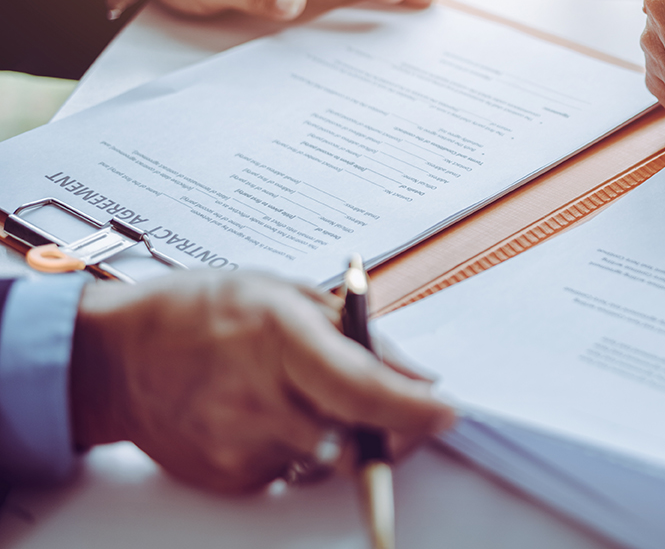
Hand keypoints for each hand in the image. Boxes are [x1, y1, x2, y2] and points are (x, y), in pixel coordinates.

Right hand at [70, 271, 452, 492]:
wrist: (112, 358)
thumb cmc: (202, 311)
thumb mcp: (285, 293)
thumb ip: (358, 335)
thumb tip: (417, 377)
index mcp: (277, 337)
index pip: (362, 388)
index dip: (412, 408)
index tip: (446, 412)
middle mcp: (257, 397)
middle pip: (353, 436)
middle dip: (390, 429)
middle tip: (399, 410)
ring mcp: (238, 444)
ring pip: (326, 456)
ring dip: (339, 433)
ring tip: (300, 393)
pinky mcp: (227, 478)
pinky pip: (291, 470)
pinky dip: (297, 446)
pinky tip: (262, 413)